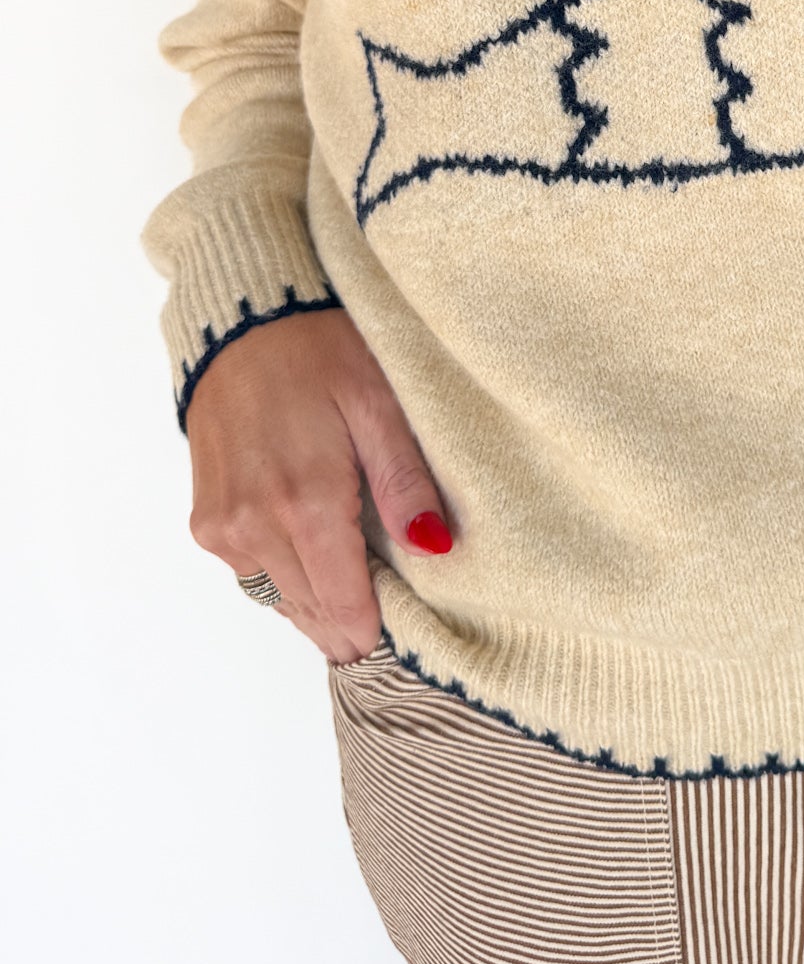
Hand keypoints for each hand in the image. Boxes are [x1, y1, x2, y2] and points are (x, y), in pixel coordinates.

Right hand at [185, 307, 452, 665]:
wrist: (243, 323)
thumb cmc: (320, 353)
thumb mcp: (380, 404)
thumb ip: (406, 482)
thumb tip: (436, 548)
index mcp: (305, 502)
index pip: (343, 605)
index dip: (374, 630)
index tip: (404, 640)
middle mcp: (255, 525)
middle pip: (310, 610)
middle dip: (349, 623)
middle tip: (389, 627)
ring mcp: (223, 527)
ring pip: (279, 598)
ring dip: (316, 604)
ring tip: (357, 601)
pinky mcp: (207, 521)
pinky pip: (252, 574)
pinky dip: (285, 578)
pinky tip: (315, 562)